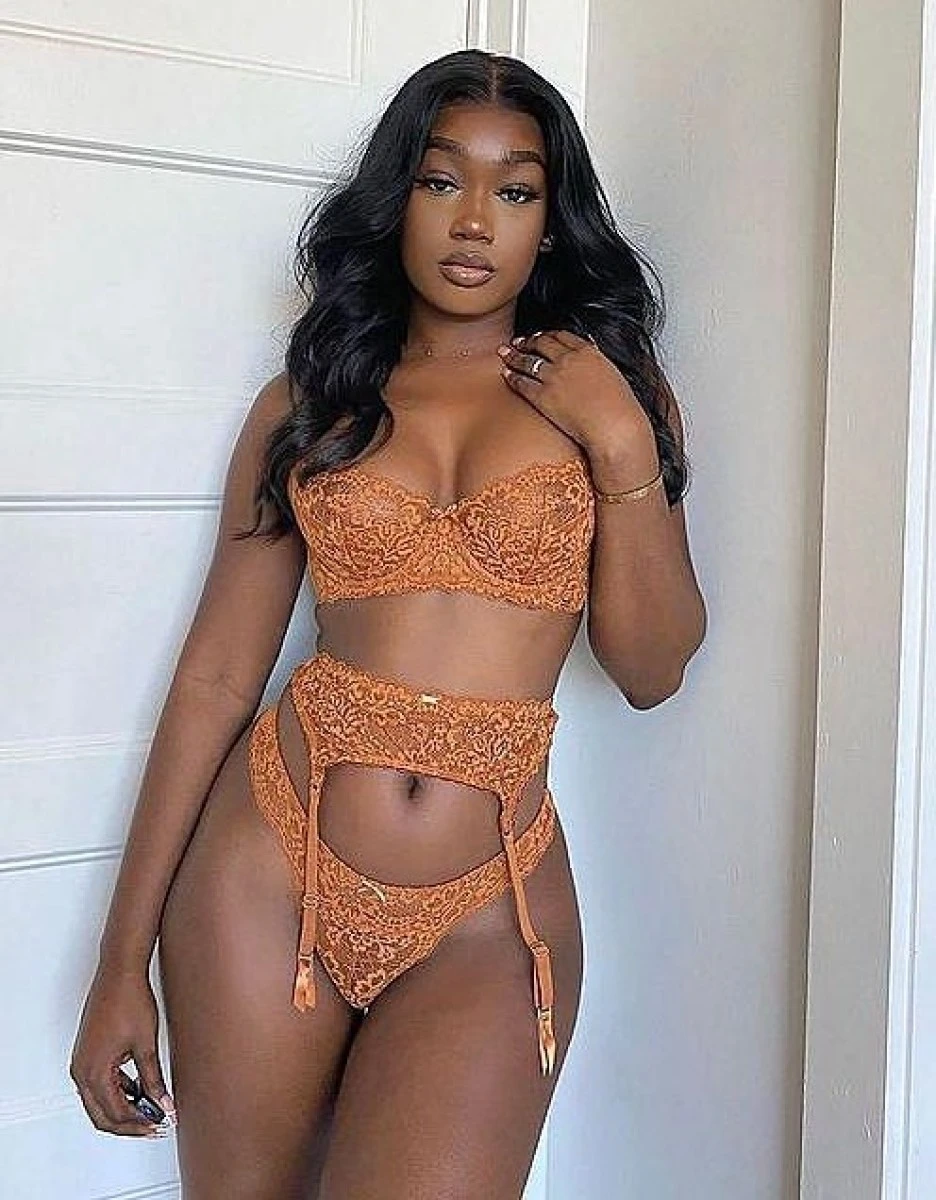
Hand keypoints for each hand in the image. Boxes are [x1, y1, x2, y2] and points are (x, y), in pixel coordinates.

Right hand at [69, 963, 175, 1136]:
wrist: (120, 972)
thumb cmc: (129, 999)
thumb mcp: (146, 1044)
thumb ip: (153, 1079)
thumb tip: (163, 1102)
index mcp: (94, 1071)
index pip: (115, 1114)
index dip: (139, 1124)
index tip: (159, 1124)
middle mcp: (81, 1070)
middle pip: (102, 1115)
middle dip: (129, 1124)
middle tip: (155, 1125)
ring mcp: (82, 1061)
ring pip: (98, 1102)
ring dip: (122, 1109)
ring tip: (150, 1109)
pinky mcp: (87, 1053)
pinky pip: (98, 1085)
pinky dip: (116, 1093)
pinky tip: (138, 1092)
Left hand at [497, 329, 652, 456]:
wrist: (614, 427)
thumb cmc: (620, 407)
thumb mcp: (613, 374)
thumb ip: (598, 361)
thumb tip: (592, 349)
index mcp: (588, 352)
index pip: (562, 336)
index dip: (547, 335)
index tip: (540, 336)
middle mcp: (568, 361)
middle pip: (541, 344)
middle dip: (527, 342)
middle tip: (517, 342)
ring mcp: (554, 378)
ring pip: (528, 361)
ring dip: (514, 356)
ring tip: (504, 353)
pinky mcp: (543, 397)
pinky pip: (522, 383)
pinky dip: (512, 377)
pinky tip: (506, 374)